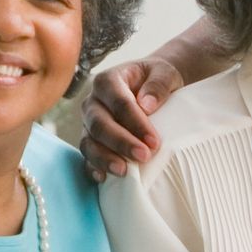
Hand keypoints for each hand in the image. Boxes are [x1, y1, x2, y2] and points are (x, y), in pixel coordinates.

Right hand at [80, 57, 183, 179]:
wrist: (150, 85)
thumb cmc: (158, 78)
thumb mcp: (165, 73)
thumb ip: (158, 84)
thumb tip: (147, 105)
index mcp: (108, 80)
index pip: (119, 102)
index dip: (135, 122)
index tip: (154, 141)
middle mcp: (93, 101)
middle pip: (100, 123)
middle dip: (121, 142)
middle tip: (144, 156)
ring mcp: (88, 122)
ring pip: (89, 141)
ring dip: (105, 158)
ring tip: (123, 172)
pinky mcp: (90, 140)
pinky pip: (87, 155)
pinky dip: (93, 167)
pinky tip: (104, 178)